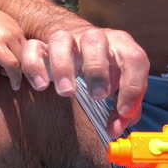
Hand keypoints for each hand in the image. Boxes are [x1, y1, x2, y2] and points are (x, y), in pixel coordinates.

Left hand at [0, 2, 25, 90]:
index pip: (13, 66)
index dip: (15, 79)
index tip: (14, 87)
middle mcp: (8, 35)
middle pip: (23, 61)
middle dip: (19, 73)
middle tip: (6, 74)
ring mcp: (16, 30)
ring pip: (27, 54)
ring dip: (22, 63)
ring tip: (7, 65)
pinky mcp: (20, 28)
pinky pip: (27, 46)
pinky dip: (23, 54)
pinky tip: (11, 55)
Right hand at [21, 27, 149, 137]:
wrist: (75, 43)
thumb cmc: (105, 70)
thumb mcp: (119, 86)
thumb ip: (124, 110)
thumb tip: (115, 130)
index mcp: (120, 46)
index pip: (134, 57)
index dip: (133, 85)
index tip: (123, 111)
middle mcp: (94, 37)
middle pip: (95, 41)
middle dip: (97, 69)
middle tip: (97, 96)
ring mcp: (66, 39)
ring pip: (61, 40)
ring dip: (63, 66)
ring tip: (67, 92)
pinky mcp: (42, 45)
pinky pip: (33, 48)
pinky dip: (34, 66)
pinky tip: (41, 86)